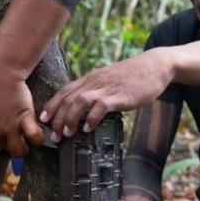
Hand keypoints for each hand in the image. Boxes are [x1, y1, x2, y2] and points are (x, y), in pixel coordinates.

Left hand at [0, 77, 44, 156]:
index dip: (8, 141)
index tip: (15, 135)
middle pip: (8, 150)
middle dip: (17, 146)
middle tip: (25, 137)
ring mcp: (8, 127)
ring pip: (20, 151)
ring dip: (28, 147)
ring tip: (33, 139)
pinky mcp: (23, 119)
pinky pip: (34, 137)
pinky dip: (39, 138)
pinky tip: (40, 132)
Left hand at [40, 50, 172, 142]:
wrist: (156, 65)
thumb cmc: (133, 75)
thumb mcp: (109, 80)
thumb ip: (97, 91)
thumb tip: (86, 109)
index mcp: (91, 78)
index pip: (65, 91)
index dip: (52, 105)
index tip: (43, 119)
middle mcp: (95, 81)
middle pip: (68, 98)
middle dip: (57, 117)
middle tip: (53, 135)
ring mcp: (107, 88)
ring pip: (79, 101)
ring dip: (69, 118)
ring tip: (66, 133)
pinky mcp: (120, 95)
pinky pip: (101, 106)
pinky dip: (91, 118)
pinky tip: (88, 129)